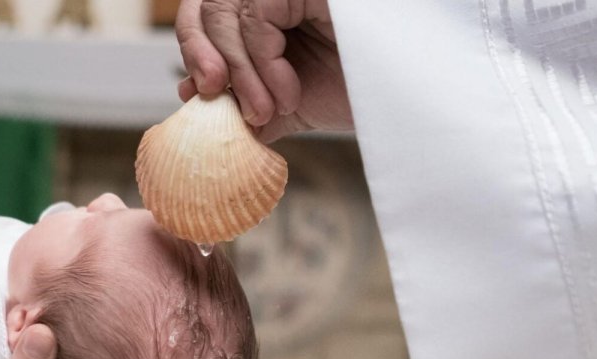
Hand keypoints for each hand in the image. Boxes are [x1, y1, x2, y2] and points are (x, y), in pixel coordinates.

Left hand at [176, 0, 352, 141]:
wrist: (407, 101)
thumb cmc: (357, 92)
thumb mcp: (288, 102)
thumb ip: (243, 100)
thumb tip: (189, 96)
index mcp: (269, 9)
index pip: (205, 11)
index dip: (193, 49)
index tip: (199, 93)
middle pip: (207, 5)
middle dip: (203, 57)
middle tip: (215, 99)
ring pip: (227, 13)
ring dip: (240, 73)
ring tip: (268, 110)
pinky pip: (257, 17)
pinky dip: (262, 63)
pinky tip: (289, 92)